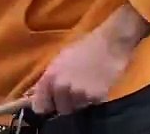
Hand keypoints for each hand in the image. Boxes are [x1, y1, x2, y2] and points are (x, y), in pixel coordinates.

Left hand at [31, 7, 149, 115]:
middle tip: (77, 90)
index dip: (48, 104)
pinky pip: (92, 104)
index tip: (54, 102)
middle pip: (61, 109)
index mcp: (50, 77)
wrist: (112, 41)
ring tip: (90, 86)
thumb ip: (49, 79)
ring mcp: (79, 93)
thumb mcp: (61, 59)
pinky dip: (96, 97)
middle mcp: (62, 87)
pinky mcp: (96, 96)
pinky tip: (100, 84)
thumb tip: (37, 94)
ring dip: (83, 100)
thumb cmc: (86, 46)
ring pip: (78, 107)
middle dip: (68, 102)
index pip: (40, 106)